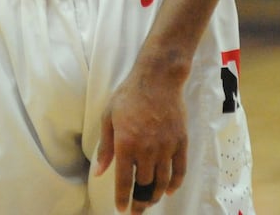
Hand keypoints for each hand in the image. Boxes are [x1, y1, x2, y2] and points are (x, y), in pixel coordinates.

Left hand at [93, 70, 187, 211]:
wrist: (158, 78)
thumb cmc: (130, 94)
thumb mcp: (108, 117)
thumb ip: (105, 147)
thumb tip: (99, 172)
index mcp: (126, 144)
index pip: (123, 181)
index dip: (122, 198)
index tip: (122, 209)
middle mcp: (146, 149)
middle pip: (144, 184)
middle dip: (140, 201)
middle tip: (137, 210)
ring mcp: (166, 146)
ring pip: (162, 180)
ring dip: (156, 195)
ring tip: (151, 201)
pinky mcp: (180, 140)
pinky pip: (179, 168)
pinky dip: (175, 183)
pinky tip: (170, 190)